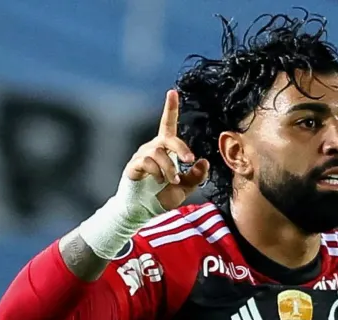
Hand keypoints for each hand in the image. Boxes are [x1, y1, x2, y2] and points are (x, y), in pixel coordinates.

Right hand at [124, 89, 209, 210]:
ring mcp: (142, 156)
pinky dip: (157, 171)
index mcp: (166, 148)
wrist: (142, 210)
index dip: (170, 108)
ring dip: (169, 167)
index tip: (173, 92)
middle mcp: (153, 147)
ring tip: (173, 180)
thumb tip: (204, 161)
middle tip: (190, 159)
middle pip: (168, 138)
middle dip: (181, 147)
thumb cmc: (163, 195)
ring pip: (159, 152)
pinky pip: (146, 161)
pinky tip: (160, 180)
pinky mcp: (133, 166)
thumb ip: (196, 175)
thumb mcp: (185, 186)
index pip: (168, 124)